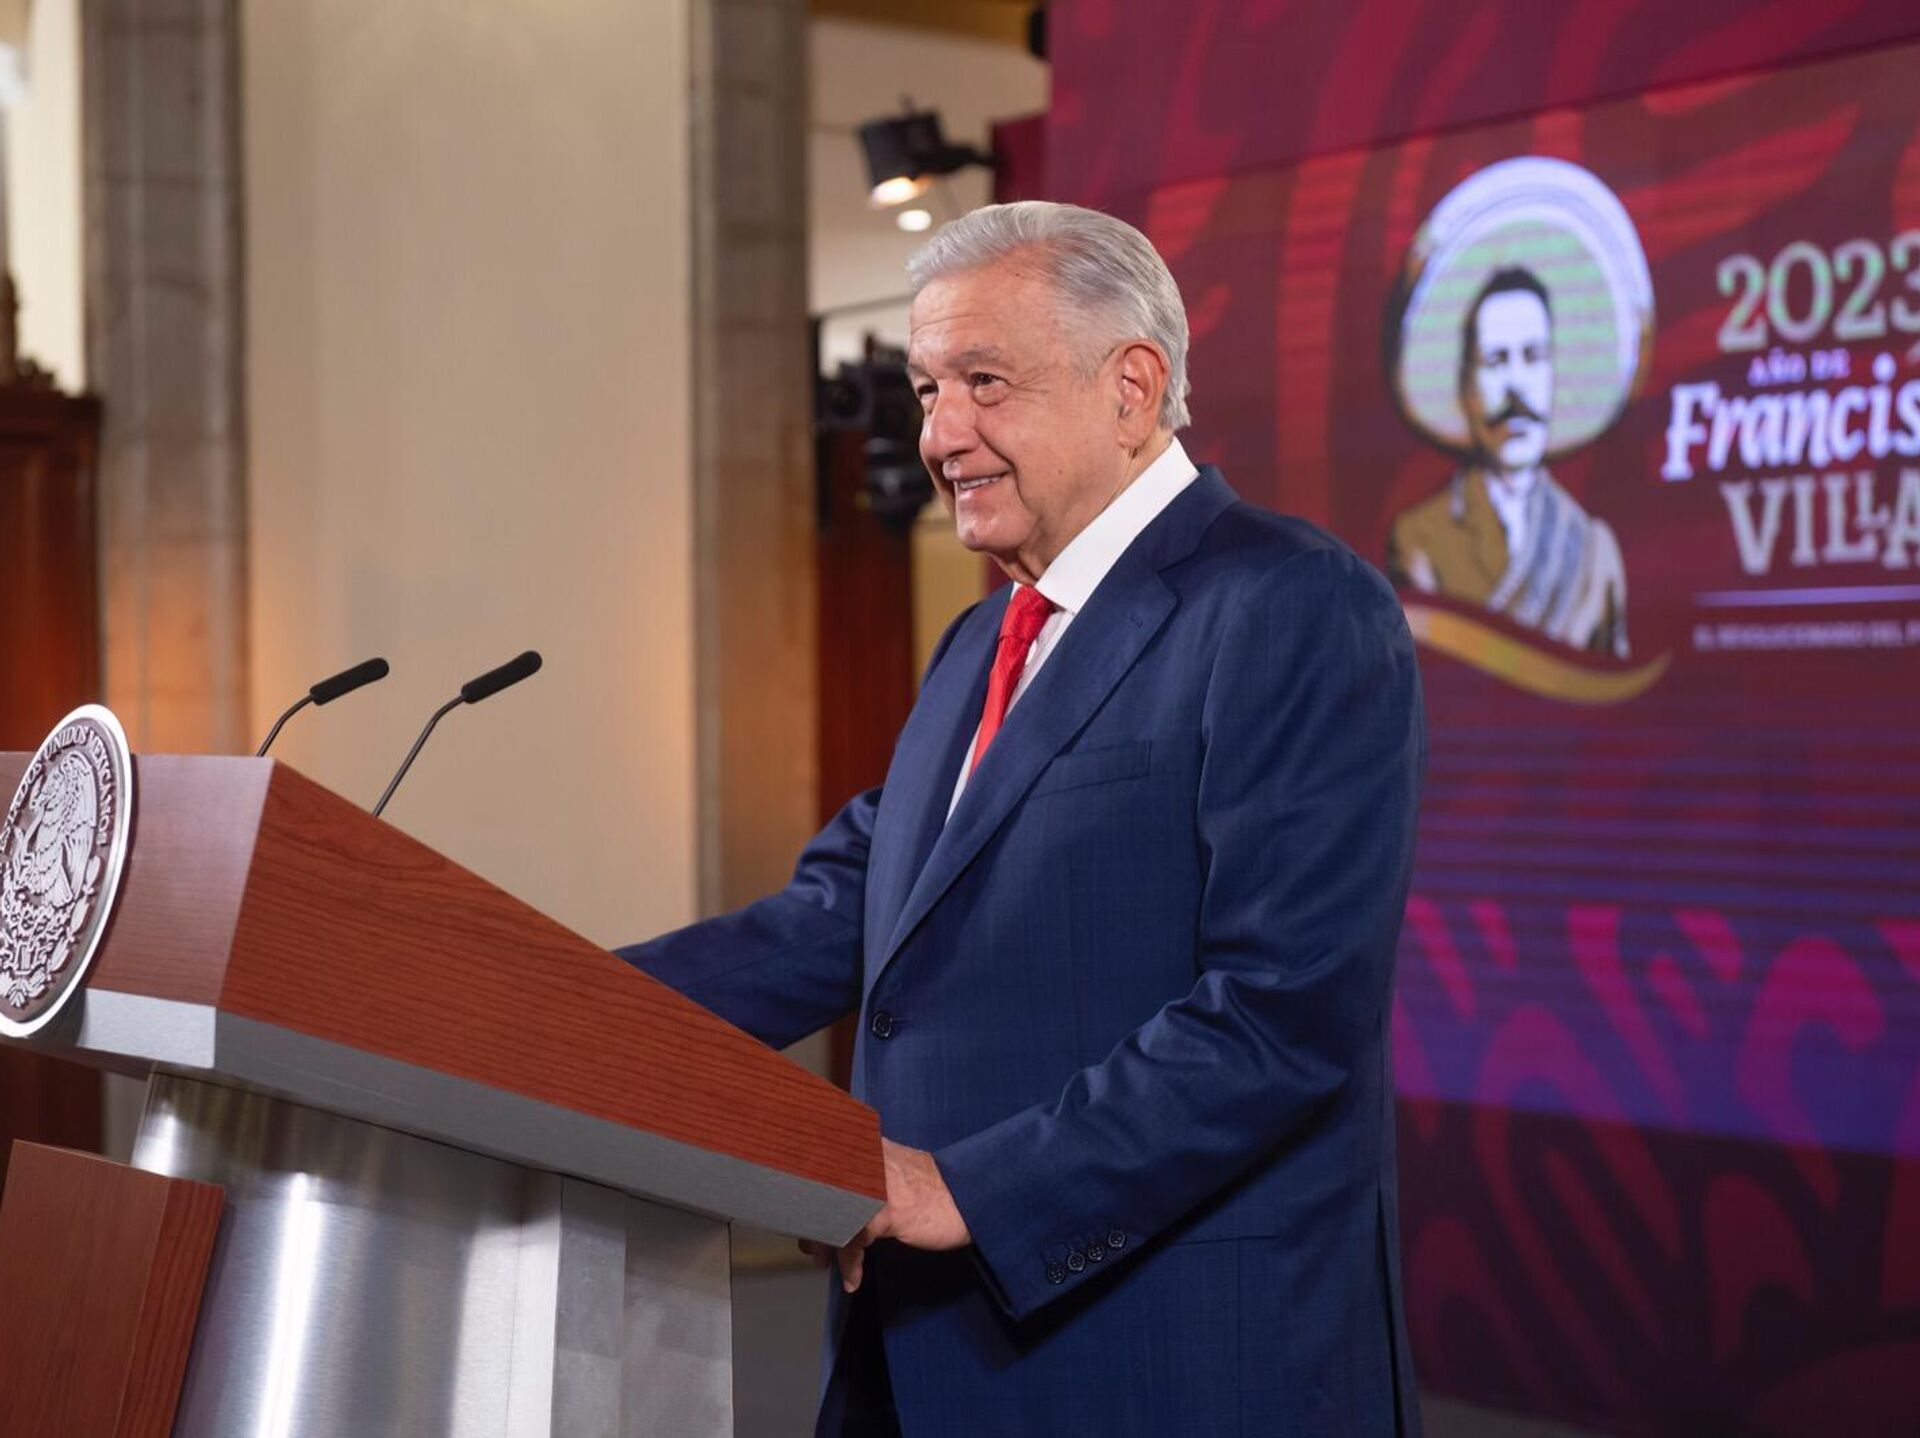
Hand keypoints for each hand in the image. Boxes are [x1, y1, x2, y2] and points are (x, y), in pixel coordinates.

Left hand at [799, 1138, 969, 1293]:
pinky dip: (850, 1263)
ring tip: (825, 1261)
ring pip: (832, 1215)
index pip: (820, 1167)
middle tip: (813, 1247)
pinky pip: (855, 1240)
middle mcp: (864, 1158)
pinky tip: (853, 1277)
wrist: (970, 1194)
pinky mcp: (885, 1209)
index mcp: (865, 1146)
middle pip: (818, 1191)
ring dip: (826, 1243)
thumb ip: (862, 1180)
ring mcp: (873, 1183)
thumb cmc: (930, 1189)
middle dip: (811, 1222)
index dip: (808, 1198)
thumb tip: (828, 1205)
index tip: (806, 1222)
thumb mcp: (891, 1174)